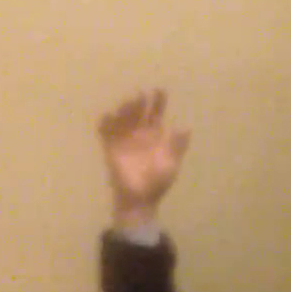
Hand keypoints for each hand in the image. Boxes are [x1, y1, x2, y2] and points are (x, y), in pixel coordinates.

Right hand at [98, 89, 190, 225]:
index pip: (155, 114)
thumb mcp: (171, 164)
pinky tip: (107, 116)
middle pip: (137, 113)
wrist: (140, 200)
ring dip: (124, 110)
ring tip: (128, 104)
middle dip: (139, 103)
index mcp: (154, 136)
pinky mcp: (110, 149)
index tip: (160, 91)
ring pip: (122, 119)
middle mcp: (138, 134)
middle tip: (141, 96)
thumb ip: (177, 147)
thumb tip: (186, 128)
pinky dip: (104, 124)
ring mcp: (123, 140)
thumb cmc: (157, 183)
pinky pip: (105, 133)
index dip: (158, 103)